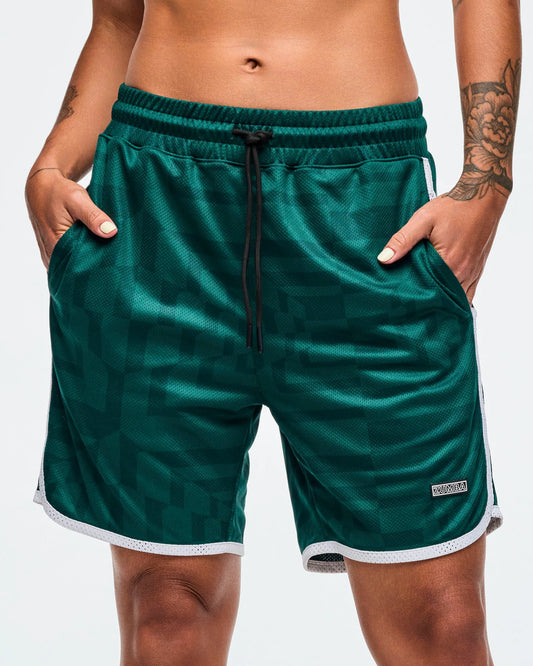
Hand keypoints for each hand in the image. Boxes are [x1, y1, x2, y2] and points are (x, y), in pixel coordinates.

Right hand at [25, 168, 117, 269]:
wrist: (41, 187)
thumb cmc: (58, 191)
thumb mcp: (77, 199)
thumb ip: (94, 216)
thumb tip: (111, 232)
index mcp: (55, 245)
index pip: (79, 267)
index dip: (96, 266)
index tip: (113, 262)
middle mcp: (51, 255)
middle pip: (77, 269)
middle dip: (94, 266)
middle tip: (114, 259)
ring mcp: (51, 255)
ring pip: (74, 266)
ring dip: (88, 261)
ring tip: (106, 255)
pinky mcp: (54, 252)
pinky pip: (71, 260)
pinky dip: (82, 256)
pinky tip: (95, 251)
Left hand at [376, 184, 507, 305]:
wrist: (483, 196)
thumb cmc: (454, 207)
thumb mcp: (423, 220)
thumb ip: (403, 240)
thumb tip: (383, 259)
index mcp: (449, 264)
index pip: (429, 292)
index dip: (415, 297)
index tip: (401, 298)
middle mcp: (464, 273)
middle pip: (443, 297)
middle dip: (428, 301)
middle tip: (410, 302)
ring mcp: (473, 273)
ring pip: (456, 298)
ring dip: (442, 300)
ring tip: (425, 301)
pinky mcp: (478, 269)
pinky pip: (468, 292)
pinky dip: (456, 296)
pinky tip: (443, 295)